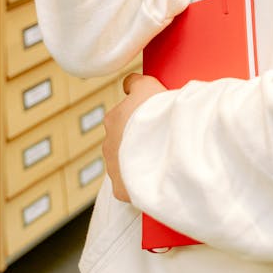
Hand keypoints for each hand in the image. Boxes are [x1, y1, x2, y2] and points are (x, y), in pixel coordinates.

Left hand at [103, 72, 167, 201]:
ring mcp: (114, 168)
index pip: (121, 117)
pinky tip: (157, 180)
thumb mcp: (148, 85)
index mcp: (113, 119)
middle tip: (160, 142)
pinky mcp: (121, 190)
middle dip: (137, 143)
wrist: (164, 145)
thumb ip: (136, 82)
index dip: (137, 119)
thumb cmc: (157, 113)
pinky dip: (142, 185)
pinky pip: (131, 188)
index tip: (151, 122)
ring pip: (126, 166)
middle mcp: (108, 144)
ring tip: (162, 162)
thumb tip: (128, 83)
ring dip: (140, 164)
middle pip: (123, 143)